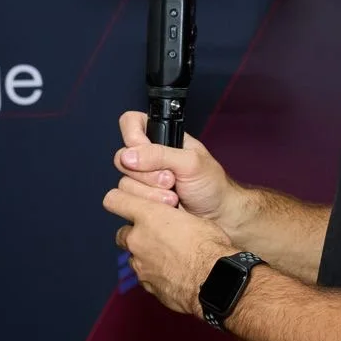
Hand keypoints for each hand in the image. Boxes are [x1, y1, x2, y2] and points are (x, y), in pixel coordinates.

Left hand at [104, 174, 235, 317]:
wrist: (216, 281)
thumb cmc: (209, 245)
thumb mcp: (194, 218)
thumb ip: (174, 217)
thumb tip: (174, 220)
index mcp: (149, 216)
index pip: (115, 200)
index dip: (120, 200)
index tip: (127, 203)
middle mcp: (138, 239)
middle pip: (122, 234)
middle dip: (136, 234)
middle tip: (156, 235)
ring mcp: (140, 265)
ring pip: (134, 257)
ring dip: (146, 256)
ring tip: (171, 257)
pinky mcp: (148, 286)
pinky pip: (146, 277)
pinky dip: (156, 274)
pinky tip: (176, 273)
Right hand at [111, 110, 248, 235]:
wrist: (217, 216)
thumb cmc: (211, 185)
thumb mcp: (190, 163)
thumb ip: (160, 155)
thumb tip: (128, 155)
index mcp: (162, 138)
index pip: (132, 123)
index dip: (133, 137)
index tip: (146, 153)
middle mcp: (148, 157)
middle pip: (122, 157)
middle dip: (148, 174)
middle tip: (171, 180)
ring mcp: (144, 179)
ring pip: (125, 182)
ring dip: (151, 192)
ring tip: (174, 195)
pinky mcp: (142, 199)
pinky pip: (129, 200)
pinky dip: (150, 203)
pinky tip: (168, 205)